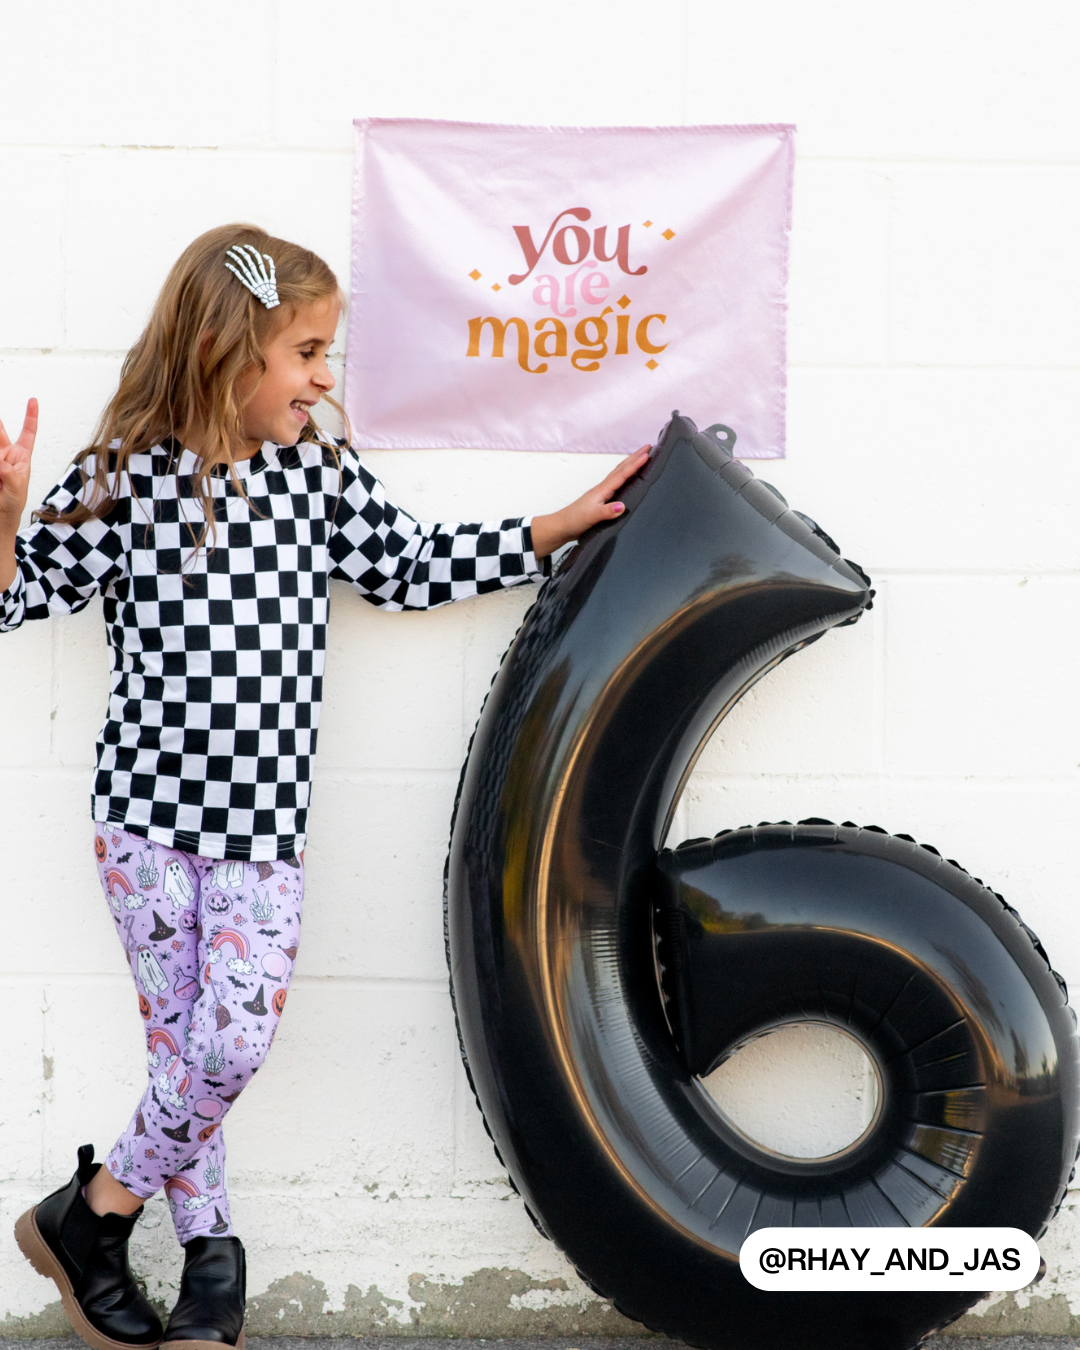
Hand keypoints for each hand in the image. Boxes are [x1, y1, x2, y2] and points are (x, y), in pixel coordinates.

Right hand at [0, 398, 37, 591]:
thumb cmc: (10, 507)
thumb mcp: (15, 489)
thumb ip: (7, 472)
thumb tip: (0, 459)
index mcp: (20, 458)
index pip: (28, 433)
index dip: (30, 416)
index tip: (34, 400)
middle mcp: (4, 456)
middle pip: (0, 433)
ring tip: (0, 470)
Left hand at [530, 445, 650, 558]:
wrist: (562, 526)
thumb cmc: (575, 520)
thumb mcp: (592, 517)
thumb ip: (607, 512)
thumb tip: (622, 506)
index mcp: (603, 490)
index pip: (622, 474)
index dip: (635, 464)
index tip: (647, 454)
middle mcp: (603, 488)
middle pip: (622, 468)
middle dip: (635, 457)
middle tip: (649, 446)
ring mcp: (602, 492)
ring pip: (619, 473)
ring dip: (631, 463)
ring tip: (642, 456)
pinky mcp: (602, 498)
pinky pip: (617, 482)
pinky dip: (625, 474)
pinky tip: (628, 476)